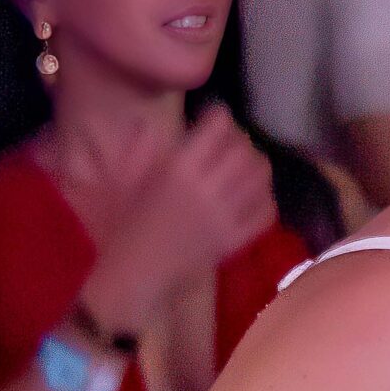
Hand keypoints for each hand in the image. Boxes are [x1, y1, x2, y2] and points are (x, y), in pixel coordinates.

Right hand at [90, 105, 276, 330]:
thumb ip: (141, 148)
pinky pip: (264, 214)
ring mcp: (224, 217)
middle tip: (230, 141)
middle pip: (244, 150)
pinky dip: (266, 199)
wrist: (134, 274)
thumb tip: (150, 125)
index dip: (220, 116)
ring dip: (257, 165)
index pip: (218, 128)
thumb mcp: (125, 178)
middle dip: (240, 139)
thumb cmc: (124, 226)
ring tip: (245, 164)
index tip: (213, 118)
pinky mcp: (234, 241)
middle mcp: (207, 189)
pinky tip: (254, 195)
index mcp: (178, 169)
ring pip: (260, 179)